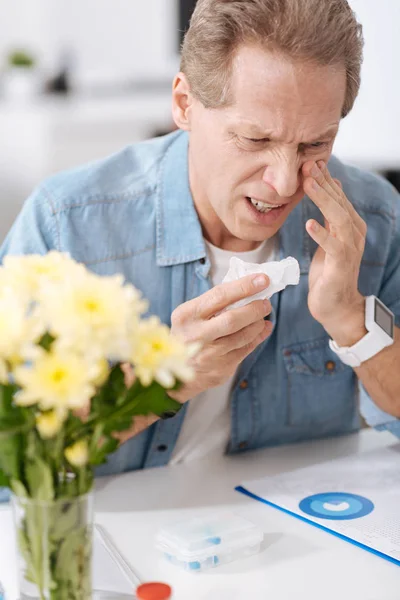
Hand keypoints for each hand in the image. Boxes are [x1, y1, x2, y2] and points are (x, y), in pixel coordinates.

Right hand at [169, 274, 272, 401]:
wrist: (180, 371)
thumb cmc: (190, 333)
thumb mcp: (192, 314)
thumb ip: (215, 302)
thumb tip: (250, 287)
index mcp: (186, 315)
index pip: (220, 295)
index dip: (244, 286)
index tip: (263, 279)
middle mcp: (196, 335)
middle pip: (233, 318)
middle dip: (255, 308)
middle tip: (266, 303)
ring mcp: (208, 354)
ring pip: (243, 336)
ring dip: (258, 324)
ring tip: (262, 317)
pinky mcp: (221, 367)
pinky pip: (246, 349)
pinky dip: (258, 337)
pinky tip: (262, 329)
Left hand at [303, 160, 366, 340]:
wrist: (336, 305)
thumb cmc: (330, 272)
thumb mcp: (328, 239)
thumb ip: (329, 216)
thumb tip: (328, 187)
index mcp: (350, 224)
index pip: (337, 196)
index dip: (324, 178)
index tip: (308, 161)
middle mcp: (354, 232)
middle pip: (338, 202)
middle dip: (322, 182)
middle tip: (306, 164)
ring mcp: (350, 248)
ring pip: (337, 217)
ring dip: (322, 200)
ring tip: (307, 184)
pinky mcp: (341, 264)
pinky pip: (333, 246)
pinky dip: (321, 234)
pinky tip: (309, 223)